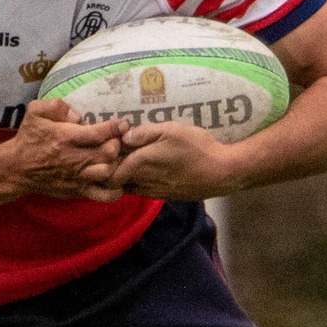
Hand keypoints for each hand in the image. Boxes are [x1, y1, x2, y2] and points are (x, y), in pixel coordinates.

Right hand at [1, 100, 127, 199]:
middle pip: (108, 153)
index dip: (115, 127)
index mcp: (65, 137)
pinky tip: (116, 180)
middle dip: (117, 144)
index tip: (122, 124)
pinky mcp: (77, 191)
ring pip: (108, 173)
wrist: (17, 168)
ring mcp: (77, 177)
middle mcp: (73, 159)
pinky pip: (103, 195)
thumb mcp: (35, 112)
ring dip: (117, 164)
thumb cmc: (29, 139)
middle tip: (116, 140)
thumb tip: (78, 115)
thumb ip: (56, 106)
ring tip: (116, 158)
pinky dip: (115, 190)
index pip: (98, 133)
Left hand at [108, 121, 246, 199]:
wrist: (222, 173)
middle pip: (117, 181)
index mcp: (141, 164)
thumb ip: (144, 132)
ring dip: (126, 177)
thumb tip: (123, 136)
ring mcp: (155, 191)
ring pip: (129, 187)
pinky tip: (149, 170)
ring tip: (132, 161)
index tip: (107, 150)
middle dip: (112, 170)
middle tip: (116, 154)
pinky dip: (139, 183)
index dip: (104, 163)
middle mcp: (144, 181)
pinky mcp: (165, 196)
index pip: (109, 172)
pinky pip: (144, 191)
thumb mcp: (171, 130)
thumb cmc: (197, 147)